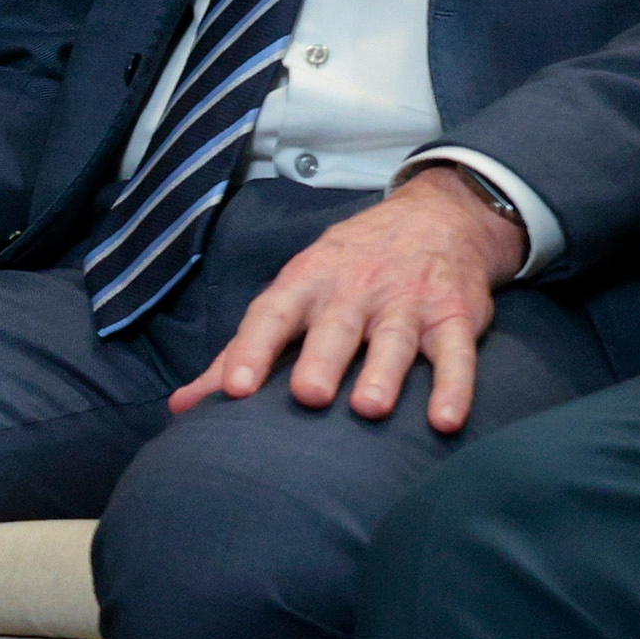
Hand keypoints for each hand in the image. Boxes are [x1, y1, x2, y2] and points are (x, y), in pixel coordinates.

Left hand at [173, 172, 524, 429]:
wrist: (436, 217)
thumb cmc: (346, 271)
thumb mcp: (292, 296)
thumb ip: (240, 354)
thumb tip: (182, 408)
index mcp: (306, 284)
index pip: (272, 315)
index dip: (251, 350)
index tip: (233, 390)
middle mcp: (355, 290)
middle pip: (334, 327)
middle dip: (321, 359)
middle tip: (307, 395)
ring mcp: (407, 303)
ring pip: (395, 339)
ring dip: (384, 373)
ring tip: (370, 408)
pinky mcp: (454, 318)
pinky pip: (457, 354)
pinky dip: (455, 387)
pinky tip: (445, 421)